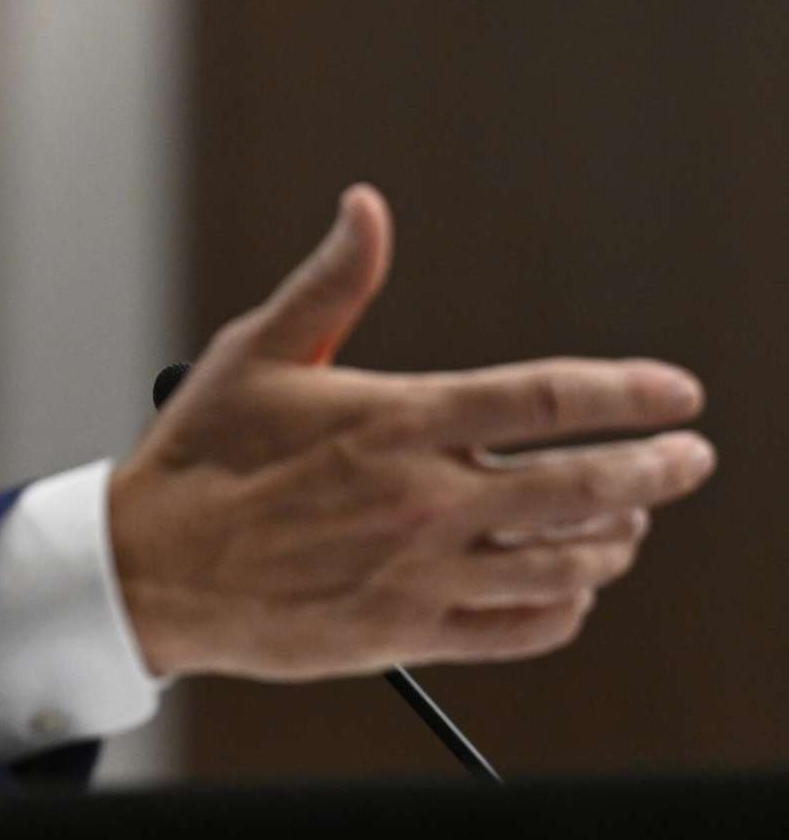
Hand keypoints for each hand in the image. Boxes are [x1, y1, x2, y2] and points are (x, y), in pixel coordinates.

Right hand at [108, 185, 713, 680]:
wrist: (149, 568)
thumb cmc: (199, 455)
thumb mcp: (256, 351)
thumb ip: (331, 283)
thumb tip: (367, 206)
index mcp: (396, 420)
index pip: (547, 399)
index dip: (629, 394)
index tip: (679, 393)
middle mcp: (423, 498)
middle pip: (584, 487)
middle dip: (657, 471)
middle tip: (689, 460)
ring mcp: (420, 573)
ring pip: (566, 565)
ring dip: (614, 541)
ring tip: (627, 524)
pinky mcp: (406, 633)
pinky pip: (521, 630)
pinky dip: (564, 610)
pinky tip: (568, 592)